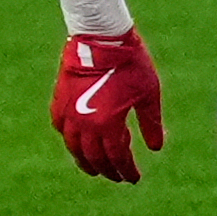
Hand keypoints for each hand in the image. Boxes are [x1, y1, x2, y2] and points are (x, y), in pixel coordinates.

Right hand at [52, 29, 164, 182]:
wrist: (101, 37)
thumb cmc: (130, 63)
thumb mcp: (148, 95)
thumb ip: (151, 124)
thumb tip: (156, 149)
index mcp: (108, 124)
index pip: (117, 158)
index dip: (127, 171)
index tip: (134, 178)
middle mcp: (85, 124)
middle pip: (94, 158)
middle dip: (107, 170)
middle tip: (117, 176)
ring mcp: (69, 113)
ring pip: (74, 147)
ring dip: (85, 160)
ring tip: (95, 168)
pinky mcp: (59, 100)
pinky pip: (61, 128)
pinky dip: (70, 139)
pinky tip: (76, 141)